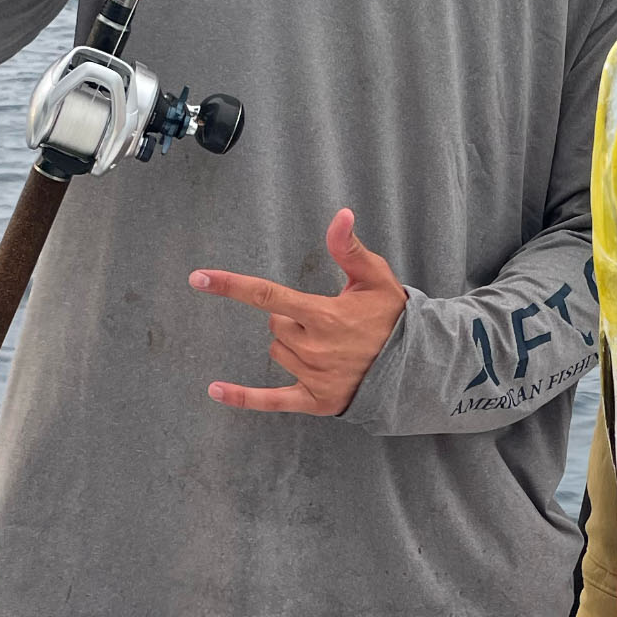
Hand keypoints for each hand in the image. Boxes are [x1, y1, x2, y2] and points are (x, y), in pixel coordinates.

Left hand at [191, 210, 405, 415]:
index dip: (231, 285)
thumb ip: (349, 249)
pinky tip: (215, 390)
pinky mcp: (316, 401)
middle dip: (292, 319)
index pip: (267, 296)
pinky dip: (243, 397)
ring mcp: (314, 376)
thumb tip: (341, 215)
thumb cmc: (392, 318)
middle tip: (326, 322)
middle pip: (275, 325)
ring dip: (291, 345)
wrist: (416, 366)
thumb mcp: (375, 277)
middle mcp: (315, 346)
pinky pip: (271, 400)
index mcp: (324, 314)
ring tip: (328, 346)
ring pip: (277, 352)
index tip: (199, 278)